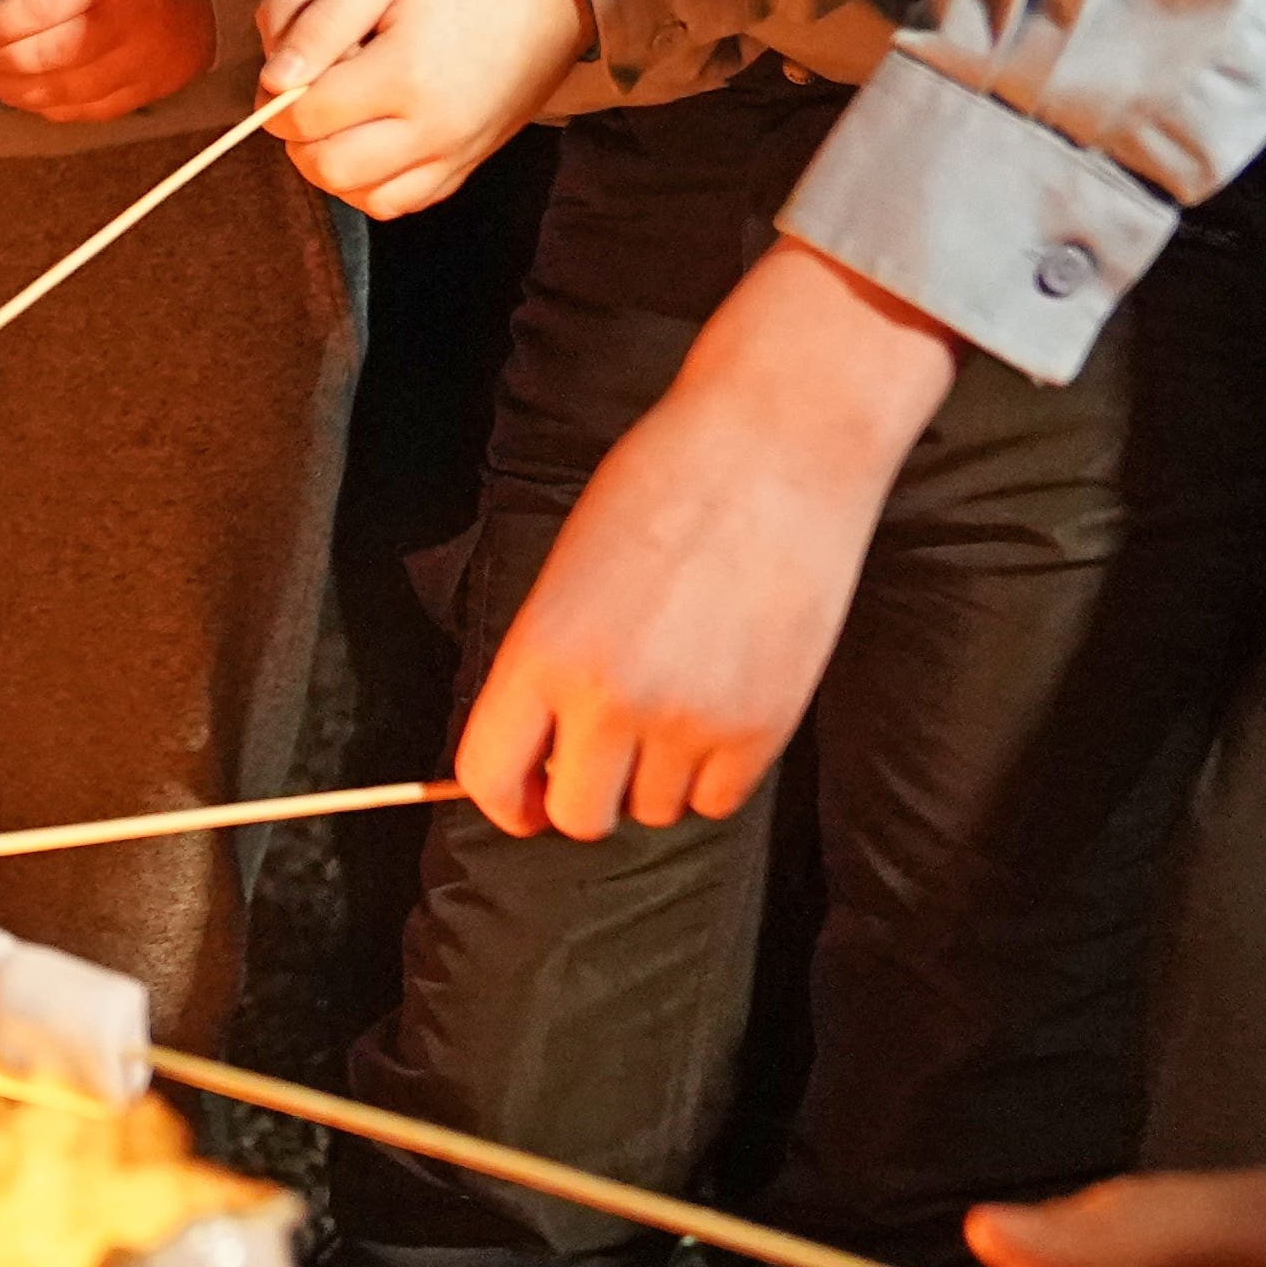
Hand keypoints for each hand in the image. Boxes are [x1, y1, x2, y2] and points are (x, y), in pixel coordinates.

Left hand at [256, 0, 588, 213]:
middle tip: (307, 93)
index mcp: (405, 74)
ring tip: (338, 114)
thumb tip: (272, 80)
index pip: (304, 116)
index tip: (286, 68)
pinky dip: (369, 182)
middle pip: (326, 167)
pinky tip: (368, 137)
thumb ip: (317, 22)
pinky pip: (400, 201)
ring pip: (360, 195)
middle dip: (297, 136)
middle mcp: (433, 129)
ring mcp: (455, 154)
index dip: (276, 94)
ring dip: (330, 163)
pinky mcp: (468, 164)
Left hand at [459, 238, 953, 831]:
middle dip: (581, 795)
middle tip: (601, 755)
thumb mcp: (571, 567)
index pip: (489, 775)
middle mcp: (610, 699)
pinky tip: (715, 710)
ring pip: (654, 811)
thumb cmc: (667, 485)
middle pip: (577, 816)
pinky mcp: (762, 728)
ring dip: (653, 776)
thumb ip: (549, 660)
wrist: (776, 451)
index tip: (522, 797)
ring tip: (672, 700)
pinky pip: (718, 800)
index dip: (503, 799)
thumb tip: (544, 740)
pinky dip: (711, 773)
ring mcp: (690, 719)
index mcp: (543, 651)